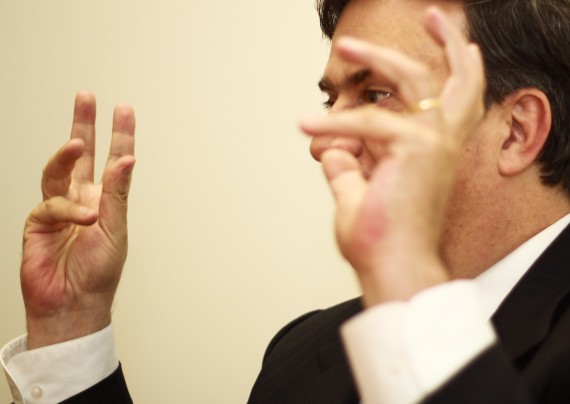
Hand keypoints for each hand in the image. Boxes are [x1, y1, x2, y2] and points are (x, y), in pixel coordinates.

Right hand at [21, 92, 135, 348]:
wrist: (74, 303)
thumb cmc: (99, 272)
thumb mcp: (116, 229)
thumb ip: (117, 192)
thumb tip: (127, 158)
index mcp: (105, 199)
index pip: (113, 160)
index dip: (119, 135)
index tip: (123, 109)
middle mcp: (81, 198)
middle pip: (80, 155)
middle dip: (82, 125)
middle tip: (85, 96)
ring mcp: (58, 208)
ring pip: (57, 170)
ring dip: (66, 155)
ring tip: (77, 143)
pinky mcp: (38, 222)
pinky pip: (50, 205)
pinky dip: (67, 209)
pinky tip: (82, 219)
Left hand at [300, 9, 483, 305]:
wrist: (393, 267)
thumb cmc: (381, 239)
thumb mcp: (356, 194)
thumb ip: (346, 167)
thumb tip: (331, 148)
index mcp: (430, 149)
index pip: (419, 105)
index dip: (368, 106)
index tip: (329, 117)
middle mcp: (439, 141)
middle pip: (451, 78)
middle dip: (445, 44)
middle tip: (426, 21)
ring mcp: (432, 141)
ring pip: (418, 78)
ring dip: (388, 55)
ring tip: (347, 43)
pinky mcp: (416, 147)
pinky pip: (366, 122)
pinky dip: (333, 124)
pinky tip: (306, 127)